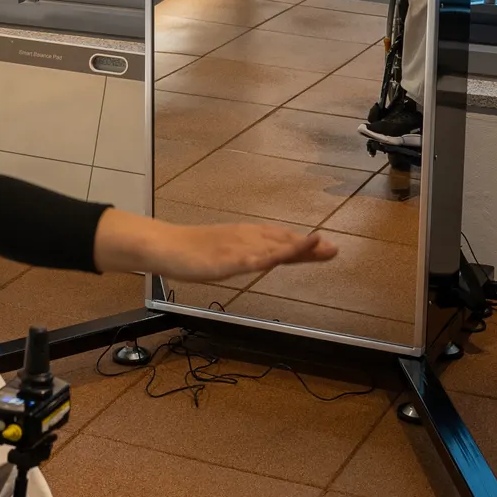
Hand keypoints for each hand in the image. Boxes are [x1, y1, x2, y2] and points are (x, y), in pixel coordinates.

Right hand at [95, 211, 336, 282]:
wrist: (162, 245)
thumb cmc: (191, 250)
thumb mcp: (225, 253)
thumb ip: (246, 255)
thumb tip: (266, 258)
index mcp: (246, 237)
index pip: (281, 241)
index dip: (305, 245)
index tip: (327, 248)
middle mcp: (245, 238)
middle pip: (282, 242)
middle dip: (309, 246)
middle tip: (334, 250)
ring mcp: (235, 247)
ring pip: (270, 247)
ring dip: (295, 247)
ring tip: (319, 246)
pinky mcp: (223, 259)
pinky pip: (248, 258)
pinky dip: (267, 257)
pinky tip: (280, 258)